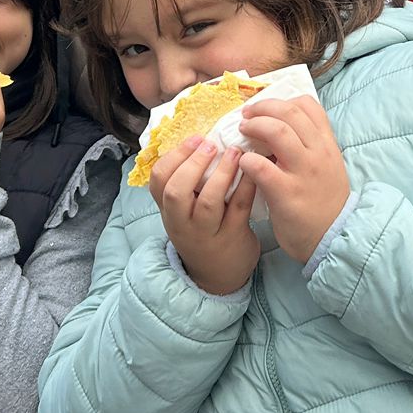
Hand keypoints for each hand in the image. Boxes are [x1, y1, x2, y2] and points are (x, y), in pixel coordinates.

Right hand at [153, 137, 260, 295]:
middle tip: (212, 143)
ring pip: (209, 202)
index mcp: (169, 210)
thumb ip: (187, 183)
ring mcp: (207, 232)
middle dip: (193, 163)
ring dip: (222, 173)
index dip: (174, 156)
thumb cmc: (203, 230)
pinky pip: (239, 208)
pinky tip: (255, 169)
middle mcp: (183, 222)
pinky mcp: (233, 237)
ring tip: (236, 152)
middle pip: (176, 192)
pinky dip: (246, 185)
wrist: (219, 274)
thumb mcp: (184, 211)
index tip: (195, 138)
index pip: (158, 180)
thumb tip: (202, 139)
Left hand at [237, 97, 351, 265]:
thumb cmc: (324, 202)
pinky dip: (247, 160)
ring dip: (254, 126)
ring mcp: (303, 171)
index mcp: (327, 144)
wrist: (333, 237)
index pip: (308, 105)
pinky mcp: (286, 193)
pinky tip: (243, 163)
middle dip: (261, 108)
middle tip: (246, 115)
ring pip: (277, 131)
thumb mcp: (327, 166)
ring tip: (242, 132)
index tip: (265, 108)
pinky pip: (262, 166)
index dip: (282, 100)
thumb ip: (309, 146)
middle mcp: (317, 153)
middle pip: (289, 112)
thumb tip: (276, 129)